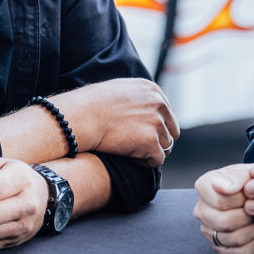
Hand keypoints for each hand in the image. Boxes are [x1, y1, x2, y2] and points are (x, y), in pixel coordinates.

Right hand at [52, 78, 179, 166]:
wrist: (82, 117)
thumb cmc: (92, 105)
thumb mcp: (120, 90)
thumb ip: (137, 98)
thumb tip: (144, 110)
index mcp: (152, 90)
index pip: (166, 114)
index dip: (156, 127)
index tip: (142, 134)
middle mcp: (159, 104)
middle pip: (172, 131)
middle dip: (159, 140)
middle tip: (141, 147)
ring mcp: (156, 123)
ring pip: (166, 146)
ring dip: (151, 151)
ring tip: (132, 151)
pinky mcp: (151, 142)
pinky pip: (157, 160)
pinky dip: (146, 162)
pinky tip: (131, 158)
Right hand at [193, 163, 253, 253]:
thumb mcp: (250, 173)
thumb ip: (237, 177)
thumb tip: (225, 188)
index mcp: (205, 187)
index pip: (220, 200)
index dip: (242, 199)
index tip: (252, 194)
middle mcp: (202, 209)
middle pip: (225, 222)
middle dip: (249, 216)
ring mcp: (209, 231)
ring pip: (234, 238)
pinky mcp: (222, 248)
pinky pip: (241, 252)